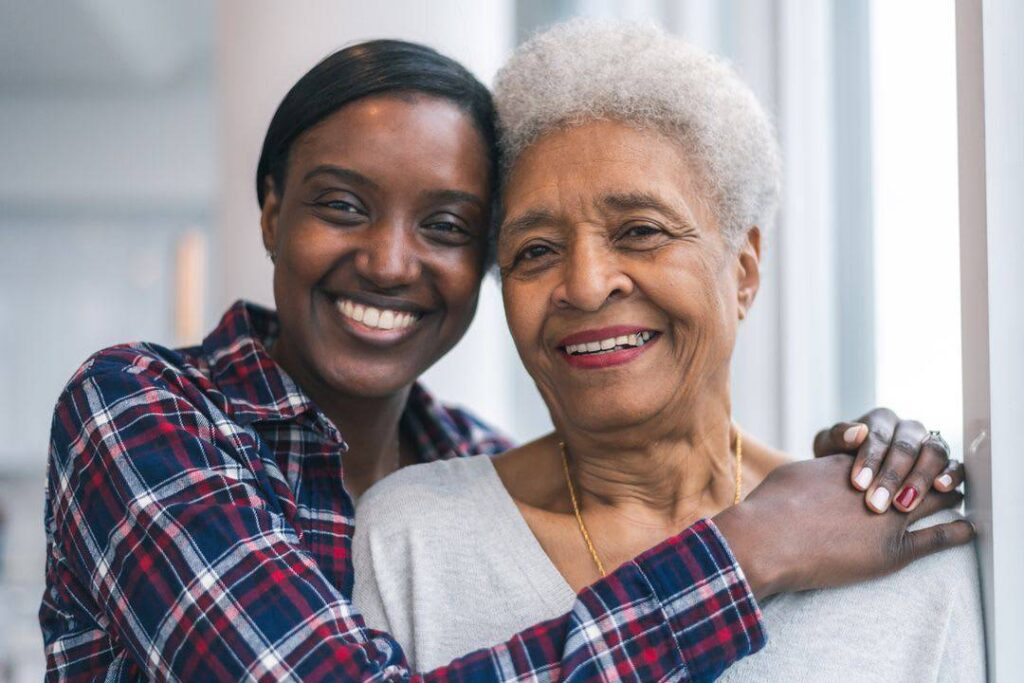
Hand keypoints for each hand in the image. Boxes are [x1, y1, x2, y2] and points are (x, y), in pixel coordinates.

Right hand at [713, 454, 973, 599]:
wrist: (770, 538)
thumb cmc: (773, 505)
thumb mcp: (796, 473)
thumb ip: (818, 471)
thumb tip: (818, 473)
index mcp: (854, 459)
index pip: (894, 448)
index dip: (910, 451)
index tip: (920, 452)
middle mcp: (879, 481)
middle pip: (922, 466)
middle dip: (936, 467)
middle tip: (950, 471)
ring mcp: (890, 516)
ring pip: (936, 499)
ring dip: (950, 494)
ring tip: (959, 493)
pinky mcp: (893, 550)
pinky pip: (938, 538)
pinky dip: (957, 532)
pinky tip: (969, 530)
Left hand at [812, 407, 964, 512]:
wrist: (848, 475)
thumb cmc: (837, 459)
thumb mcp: (828, 447)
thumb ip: (837, 437)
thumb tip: (857, 433)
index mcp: (880, 419)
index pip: (878, 435)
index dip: (869, 460)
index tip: (858, 484)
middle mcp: (907, 428)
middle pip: (905, 446)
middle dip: (891, 477)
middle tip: (877, 504)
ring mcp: (928, 443)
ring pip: (933, 453)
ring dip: (919, 480)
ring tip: (903, 504)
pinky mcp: (945, 463)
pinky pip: (955, 464)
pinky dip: (951, 474)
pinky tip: (942, 489)